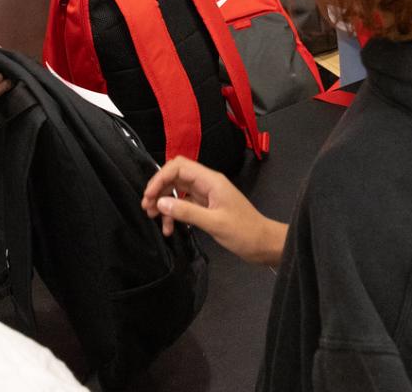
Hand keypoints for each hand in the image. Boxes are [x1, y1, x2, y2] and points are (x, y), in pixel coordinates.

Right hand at [142, 156, 286, 265]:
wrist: (263, 244)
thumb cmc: (244, 232)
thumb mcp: (214, 223)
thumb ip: (186, 212)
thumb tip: (161, 203)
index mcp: (211, 180)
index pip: (178, 166)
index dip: (160, 177)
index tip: (149, 196)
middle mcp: (207, 183)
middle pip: (175, 177)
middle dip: (159, 190)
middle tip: (148, 209)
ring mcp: (207, 195)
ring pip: (177, 191)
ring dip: (164, 203)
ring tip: (155, 220)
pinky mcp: (206, 207)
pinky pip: (184, 204)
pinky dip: (174, 213)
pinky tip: (170, 228)